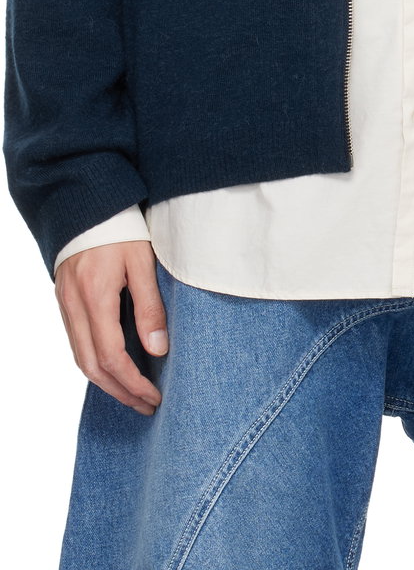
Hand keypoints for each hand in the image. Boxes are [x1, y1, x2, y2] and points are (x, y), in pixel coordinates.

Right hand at [55, 239, 168, 414]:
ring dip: (106, 381)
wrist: (87, 200)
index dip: (133, 382)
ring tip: (133, 393)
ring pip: (80, 357)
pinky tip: (113, 366)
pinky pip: (76, 341)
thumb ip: (149, 305)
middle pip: (91, 366)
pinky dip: (94, 361)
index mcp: (95, 296)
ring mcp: (65, 303)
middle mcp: (74, 305)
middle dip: (119, 391)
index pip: (111, 357)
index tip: (153, 396)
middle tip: (146, 405)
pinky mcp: (64, 299)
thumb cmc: (120, 226)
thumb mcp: (142, 261)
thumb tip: (158, 349)